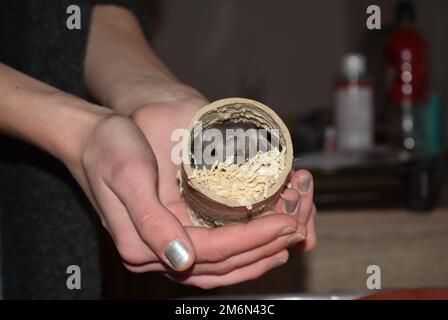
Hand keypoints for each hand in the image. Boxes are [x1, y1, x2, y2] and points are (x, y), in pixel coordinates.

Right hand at [66, 111, 301, 288]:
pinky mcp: (170, 233)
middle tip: (296, 231)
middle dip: (262, 250)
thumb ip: (150, 222)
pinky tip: (258, 240)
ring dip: (255, 255)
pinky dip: (239, 250)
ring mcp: (163, 245)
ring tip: (285, 241)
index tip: (286, 223)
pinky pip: (211, 252)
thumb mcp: (128, 177)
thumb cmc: (109, 149)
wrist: (91, 138)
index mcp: (144, 243)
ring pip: (218, 265)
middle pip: (220, 264)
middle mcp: (155, 251)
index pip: (212, 251)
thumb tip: (182, 259)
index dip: (253, 240)